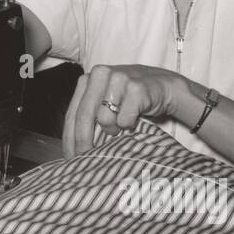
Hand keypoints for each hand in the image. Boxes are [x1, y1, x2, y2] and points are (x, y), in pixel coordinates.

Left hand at [63, 64, 178, 156]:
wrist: (163, 85)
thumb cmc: (129, 98)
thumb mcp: (104, 102)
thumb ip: (88, 117)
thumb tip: (73, 149)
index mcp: (87, 79)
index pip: (72, 114)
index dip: (70, 139)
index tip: (72, 158)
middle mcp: (99, 74)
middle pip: (83, 117)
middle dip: (84, 142)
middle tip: (89, 159)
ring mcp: (118, 79)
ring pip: (104, 119)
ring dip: (113, 129)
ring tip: (121, 125)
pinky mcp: (136, 88)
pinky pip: (125, 119)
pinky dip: (129, 125)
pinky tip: (134, 119)